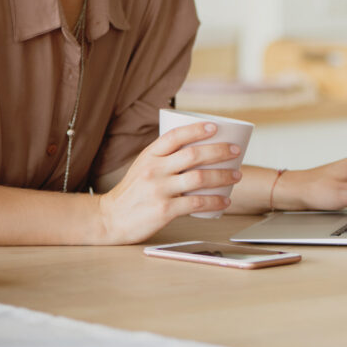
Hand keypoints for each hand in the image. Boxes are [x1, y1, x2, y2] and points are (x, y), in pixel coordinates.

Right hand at [97, 122, 242, 242]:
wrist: (109, 219)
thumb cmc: (132, 192)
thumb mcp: (142, 167)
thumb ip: (164, 158)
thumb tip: (198, 150)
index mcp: (149, 155)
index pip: (175, 136)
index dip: (196, 129)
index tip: (216, 127)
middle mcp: (154, 169)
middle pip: (193, 155)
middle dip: (220, 151)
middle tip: (236, 151)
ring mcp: (159, 189)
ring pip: (199, 177)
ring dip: (223, 176)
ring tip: (237, 175)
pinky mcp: (164, 210)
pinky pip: (196, 202)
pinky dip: (214, 201)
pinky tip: (224, 200)